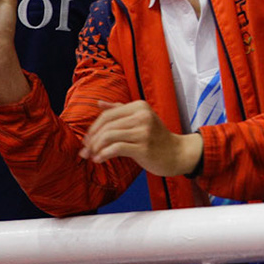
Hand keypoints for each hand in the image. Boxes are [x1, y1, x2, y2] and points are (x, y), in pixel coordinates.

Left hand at [81, 100, 202, 176]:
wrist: (177, 153)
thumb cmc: (156, 137)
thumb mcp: (140, 119)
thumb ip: (120, 110)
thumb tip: (99, 103)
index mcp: (140, 106)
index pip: (108, 115)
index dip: (93, 128)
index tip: (87, 140)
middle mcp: (142, 115)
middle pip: (106, 126)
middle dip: (92, 140)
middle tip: (85, 151)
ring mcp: (144, 131)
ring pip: (109, 136)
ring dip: (96, 148)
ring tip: (92, 156)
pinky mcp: (143, 146)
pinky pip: (116, 148)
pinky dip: (104, 155)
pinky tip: (99, 160)